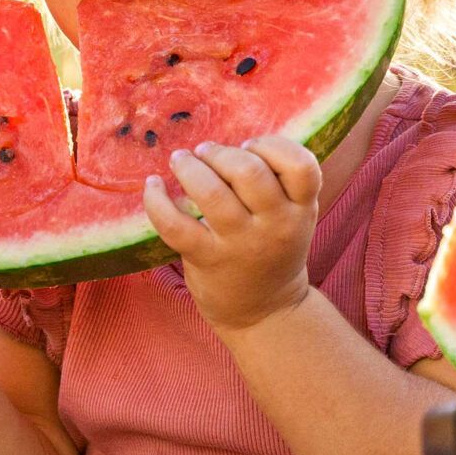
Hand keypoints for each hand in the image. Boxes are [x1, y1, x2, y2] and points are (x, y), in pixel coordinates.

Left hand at [142, 135, 321, 334]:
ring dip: (189, 166)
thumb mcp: (294, 218)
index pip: (302, 166)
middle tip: (205, 152)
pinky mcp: (207, 259)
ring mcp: (241, 244)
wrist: (264, 312)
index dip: (272, 145)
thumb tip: (227, 142)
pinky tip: (153, 186)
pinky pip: (175, 224)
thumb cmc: (273, 251)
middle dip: (221, 153)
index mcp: (301, 209)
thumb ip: (278, 184)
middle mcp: (275, 226)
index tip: (249, 148)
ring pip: (212, 193)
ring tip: (181, 160)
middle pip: (250, 171)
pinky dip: (157, 200)